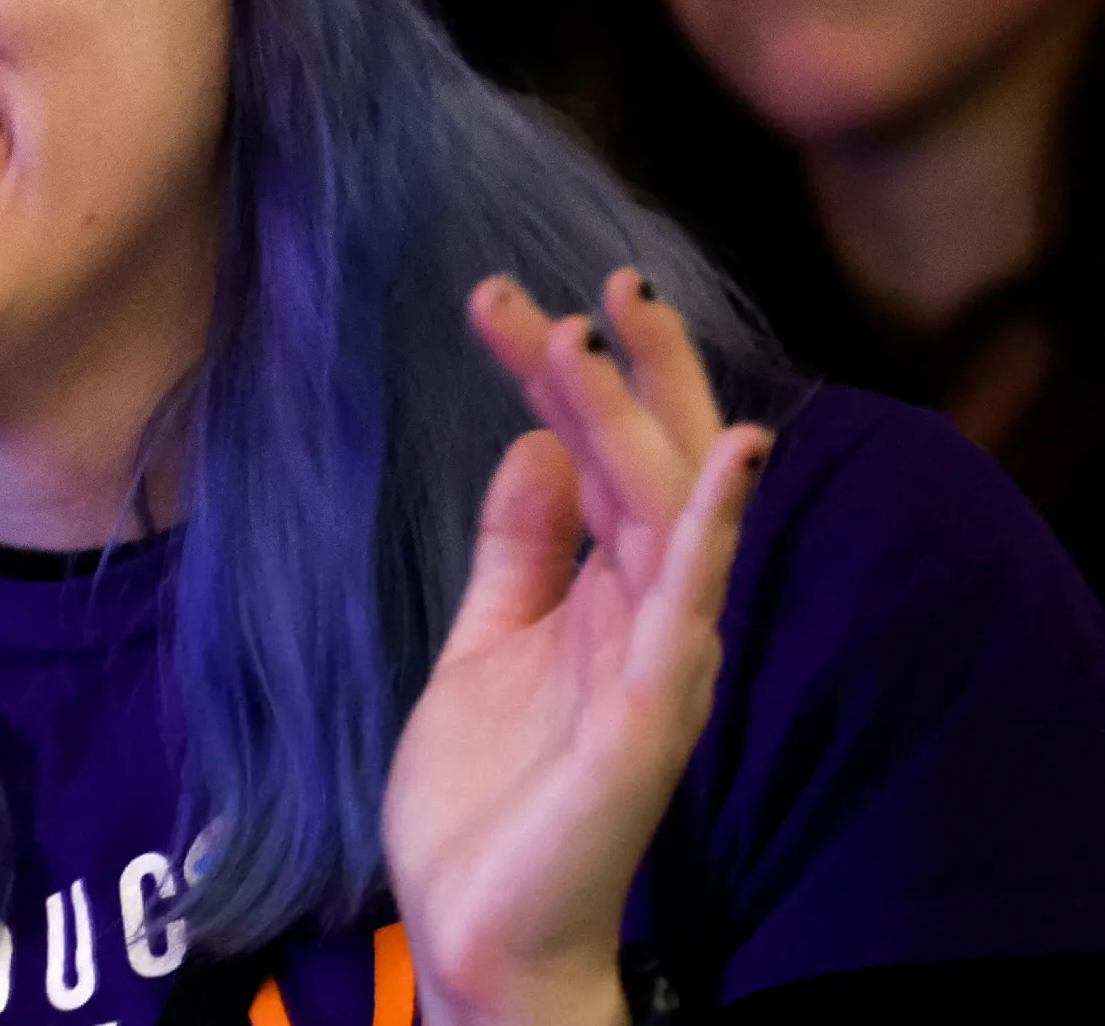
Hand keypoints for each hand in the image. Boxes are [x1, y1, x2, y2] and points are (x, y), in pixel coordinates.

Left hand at [382, 268, 770, 1025]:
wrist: (473, 925)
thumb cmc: (490, 795)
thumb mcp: (489, 638)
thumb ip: (520, 549)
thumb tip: (535, 446)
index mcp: (609, 593)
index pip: (603, 458)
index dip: (568, 377)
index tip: (508, 300)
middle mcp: (650, 614)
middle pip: (650, 463)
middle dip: (626, 366)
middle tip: (596, 276)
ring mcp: (659, 660)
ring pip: (663, 509)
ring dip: (637, 414)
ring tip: (604, 324)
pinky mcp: (653, 712)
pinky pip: (692, 606)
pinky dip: (710, 526)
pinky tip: (727, 456)